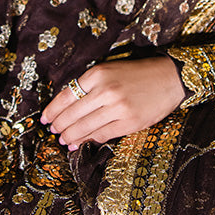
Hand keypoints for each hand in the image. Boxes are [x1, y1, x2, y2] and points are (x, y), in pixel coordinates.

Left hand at [41, 56, 184, 151]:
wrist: (169, 79)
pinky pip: (102, 135)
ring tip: (63, 139)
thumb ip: (90, 85)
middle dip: (59, 125)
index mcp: (98, 74)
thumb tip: (68, 106)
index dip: (52, 110)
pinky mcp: (129, 123)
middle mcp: (106, 90)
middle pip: (72, 114)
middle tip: (53, 131)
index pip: (66, 96)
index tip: (45, 118)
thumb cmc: (138, 74)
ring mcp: (118, 108)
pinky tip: (80, 143)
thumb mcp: (110, 70)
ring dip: (70, 136)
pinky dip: (88, 140)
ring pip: (84, 127)